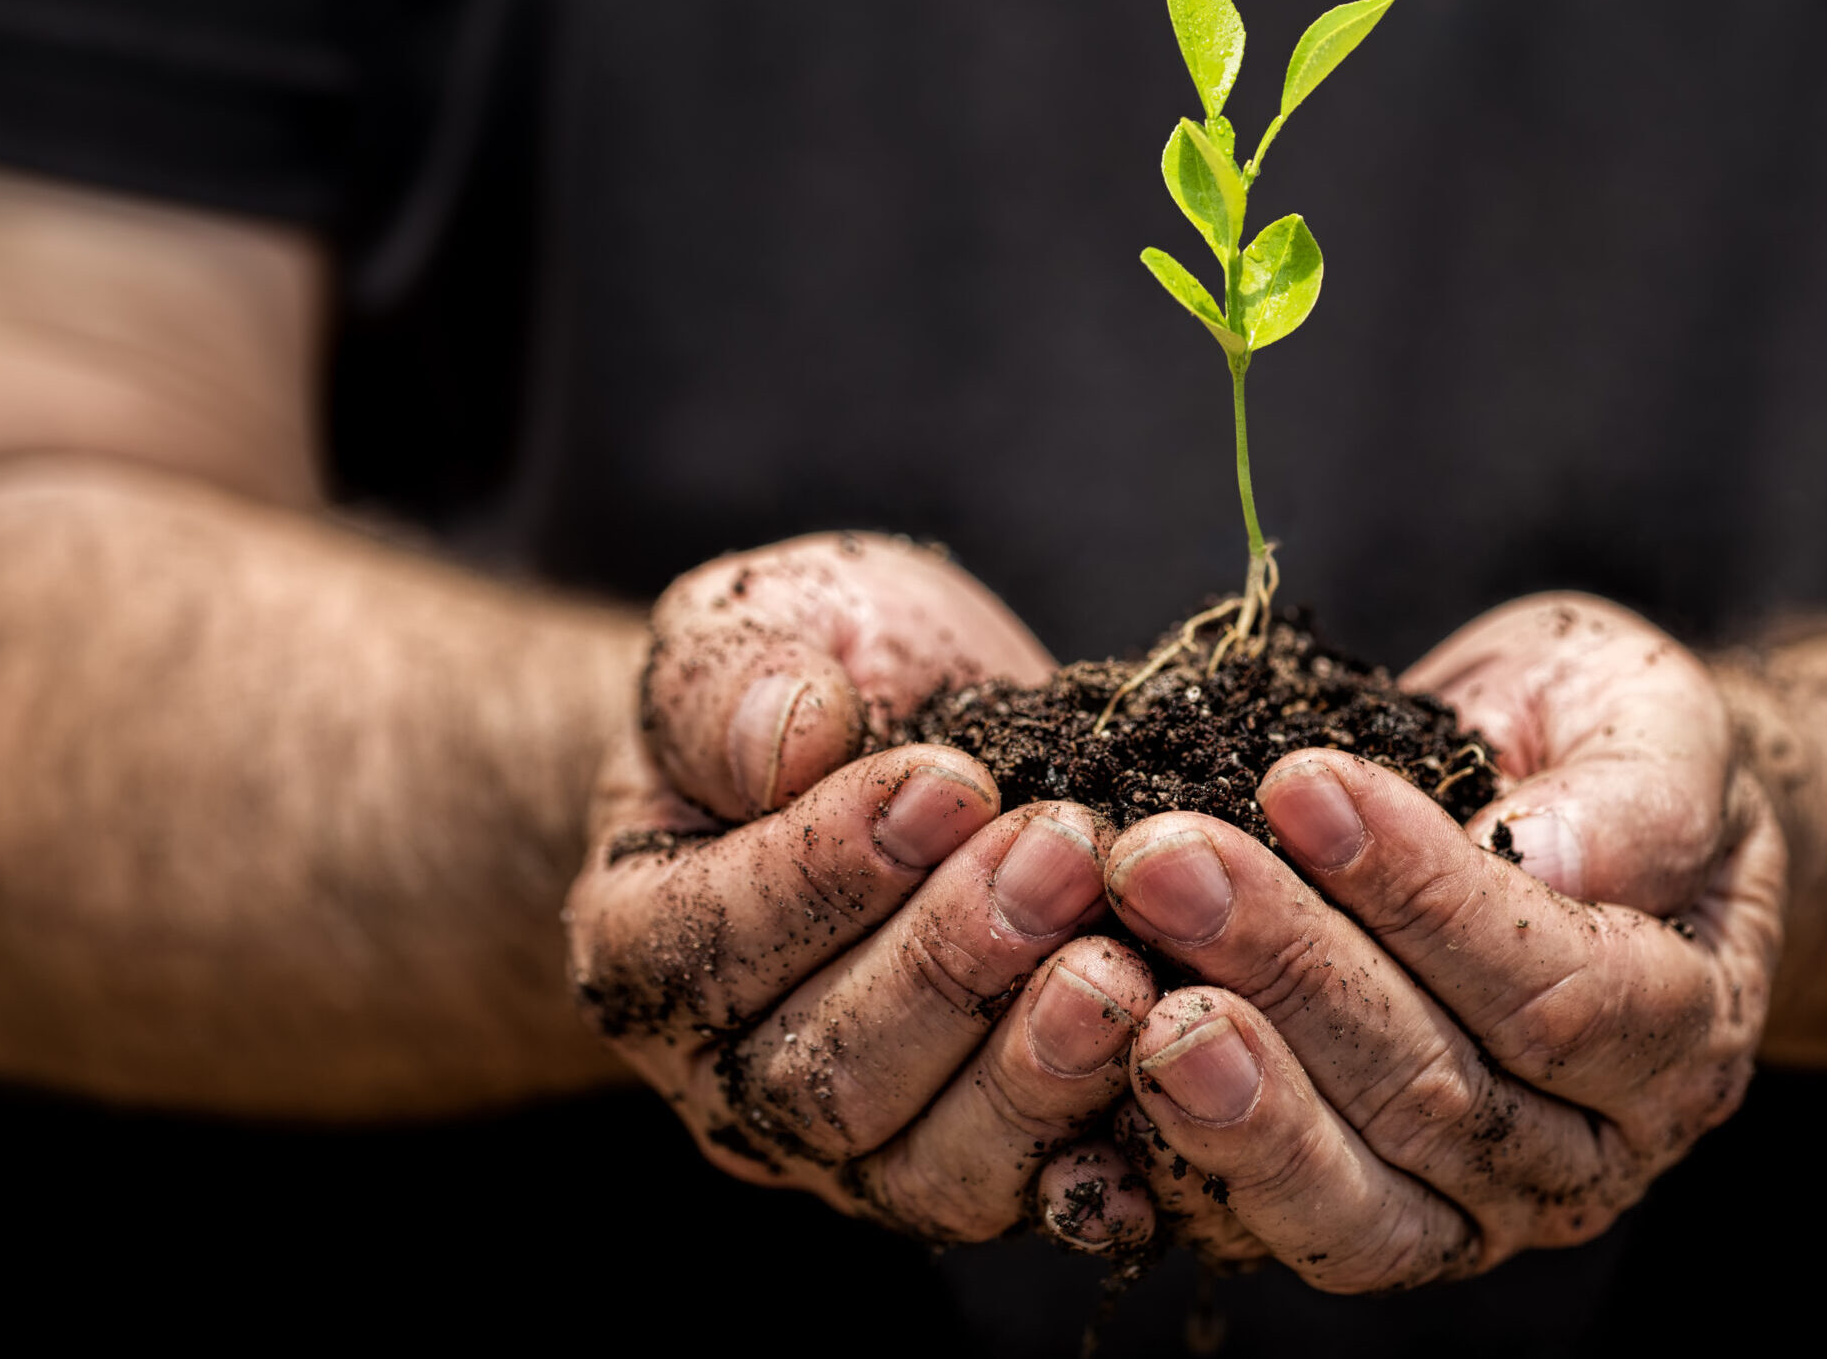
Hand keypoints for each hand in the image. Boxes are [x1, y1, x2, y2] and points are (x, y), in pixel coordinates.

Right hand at [566, 534, 1158, 1248]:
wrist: (916, 736)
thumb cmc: (823, 671)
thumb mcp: (756, 625)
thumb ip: (732, 678)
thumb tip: (789, 734)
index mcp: (648, 945)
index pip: (713, 945)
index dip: (832, 870)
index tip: (950, 780)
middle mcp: (740, 1080)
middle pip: (827, 1078)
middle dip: (953, 964)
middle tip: (1062, 853)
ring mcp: (872, 1149)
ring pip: (936, 1167)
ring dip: (1035, 1071)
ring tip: (1122, 969)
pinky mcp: (1001, 1168)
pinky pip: (1054, 1201)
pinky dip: (1117, 1165)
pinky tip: (1178, 1097)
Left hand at [1072, 593, 1781, 1287]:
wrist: (1556, 810)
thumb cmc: (1600, 749)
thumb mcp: (1654, 719)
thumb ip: (1634, 790)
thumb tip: (1548, 855)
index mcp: (1681, 1035)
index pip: (1561, 994)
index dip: (1426, 896)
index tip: (1299, 783)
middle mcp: (1584, 1156)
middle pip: (1438, 1094)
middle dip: (1290, 969)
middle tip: (1160, 858)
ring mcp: (1467, 1213)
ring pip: (1353, 1199)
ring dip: (1232, 1095)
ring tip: (1132, 991)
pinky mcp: (1348, 1222)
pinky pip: (1258, 1231)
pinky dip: (1167, 1170)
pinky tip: (1091, 1086)